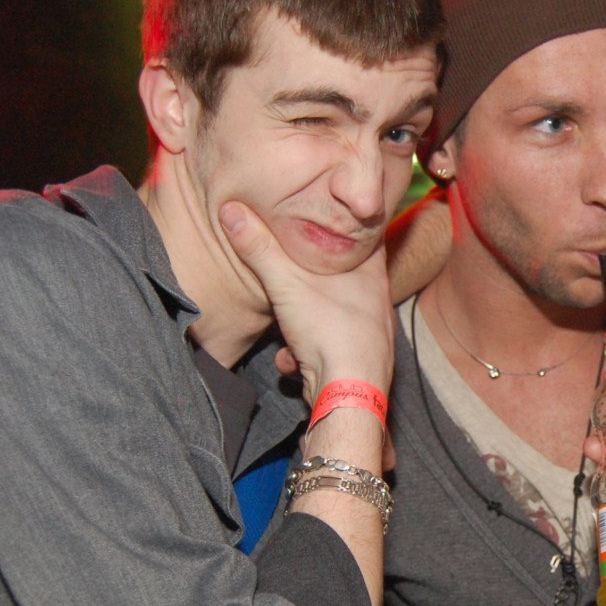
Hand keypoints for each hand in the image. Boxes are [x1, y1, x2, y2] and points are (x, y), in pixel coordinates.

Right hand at [220, 200, 393, 401]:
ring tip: (288, 327)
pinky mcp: (354, 364)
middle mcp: (375, 303)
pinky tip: (292, 361)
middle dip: (313, 278)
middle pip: (343, 278)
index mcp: (371, 275)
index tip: (326, 216)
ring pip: (329, 317)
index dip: (348, 224)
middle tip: (292, 270)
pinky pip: (325, 350)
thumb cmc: (330, 333)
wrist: (347, 396)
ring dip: (302, 324)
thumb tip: (230, 209)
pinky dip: (304, 355)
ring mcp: (367, 335)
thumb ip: (259, 248)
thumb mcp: (287, 284)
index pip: (369, 234)